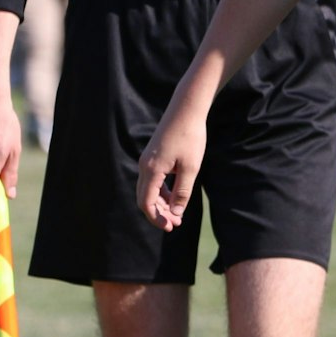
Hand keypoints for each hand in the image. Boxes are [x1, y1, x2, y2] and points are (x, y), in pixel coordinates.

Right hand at [137, 85, 209, 231]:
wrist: (186, 109)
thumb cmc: (190, 137)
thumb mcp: (191, 168)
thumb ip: (182, 192)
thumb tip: (175, 213)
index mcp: (151, 170)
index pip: (146, 203)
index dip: (157, 218)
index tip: (171, 227)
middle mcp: (144, 166)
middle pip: (144, 198)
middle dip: (158, 213)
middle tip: (176, 224)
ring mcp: (147, 160)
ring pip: (148, 190)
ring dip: (160, 203)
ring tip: (177, 214)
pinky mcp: (152, 156)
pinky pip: (152, 180)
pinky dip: (161, 192)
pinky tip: (174, 197)